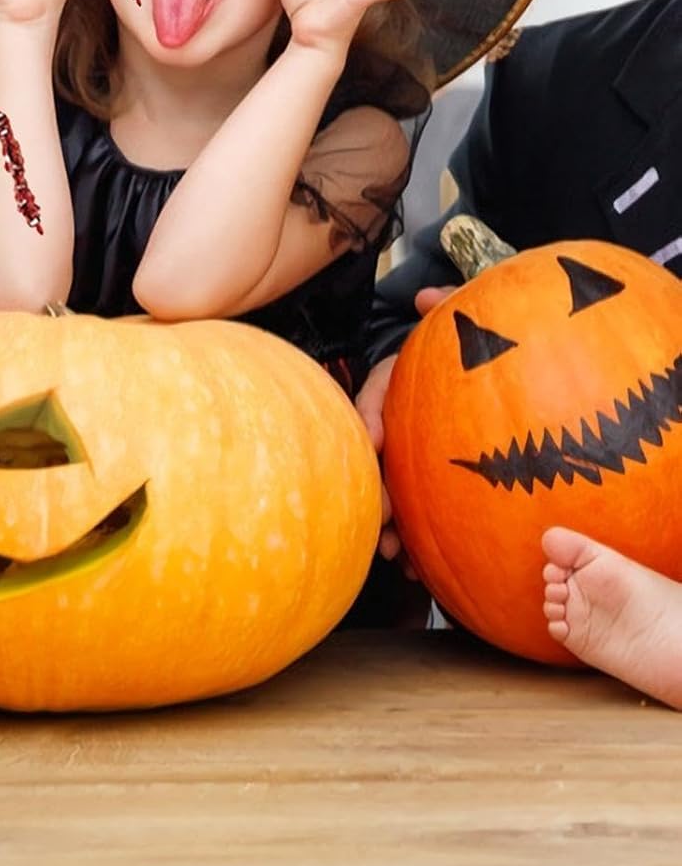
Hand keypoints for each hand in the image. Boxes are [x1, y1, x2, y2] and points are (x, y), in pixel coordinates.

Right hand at [355, 284, 453, 572]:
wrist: (495, 374)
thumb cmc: (463, 352)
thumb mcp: (457, 326)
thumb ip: (448, 310)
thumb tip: (428, 297)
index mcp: (396, 388)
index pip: (374, 402)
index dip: (370, 425)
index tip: (377, 447)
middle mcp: (396, 427)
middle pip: (374, 462)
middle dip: (374, 494)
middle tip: (382, 522)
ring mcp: (410, 460)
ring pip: (389, 496)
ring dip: (388, 528)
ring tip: (394, 554)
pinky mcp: (431, 489)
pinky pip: (416, 519)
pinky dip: (414, 544)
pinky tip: (418, 569)